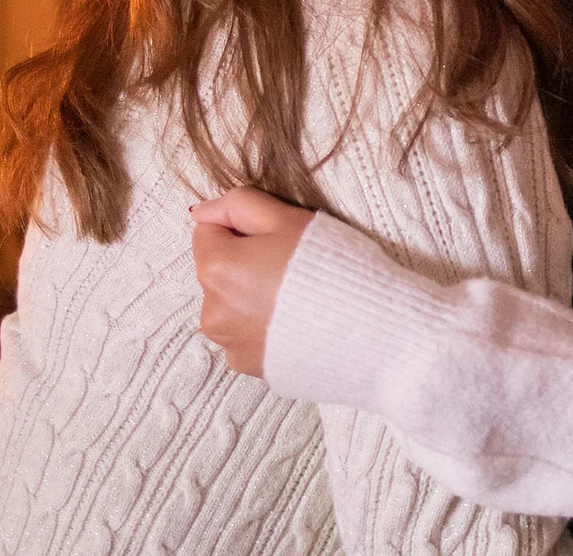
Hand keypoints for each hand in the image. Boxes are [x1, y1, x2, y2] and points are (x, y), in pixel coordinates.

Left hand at [190, 186, 313, 376]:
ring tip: (297, 298)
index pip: (208, 231)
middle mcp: (212, 312)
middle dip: (245, 262)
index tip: (277, 237)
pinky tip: (297, 323)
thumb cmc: (332, 268)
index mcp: (216, 270)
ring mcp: (230, 345)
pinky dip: (264, 327)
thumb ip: (239, 205)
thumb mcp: (288, 218)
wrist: (370, 331)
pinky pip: (247, 336)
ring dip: (251, 297)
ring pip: (231, 305)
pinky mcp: (251, 368)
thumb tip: (202, 211)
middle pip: (218, 271)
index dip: (243, 227)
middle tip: (293, 266)